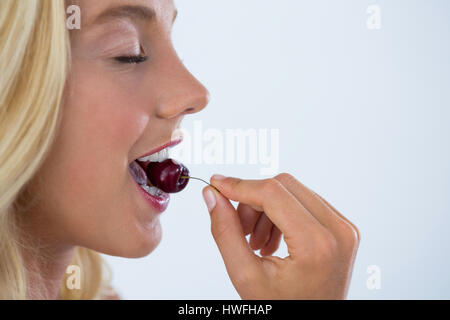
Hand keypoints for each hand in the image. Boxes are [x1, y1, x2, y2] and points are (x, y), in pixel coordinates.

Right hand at [202, 173, 359, 299]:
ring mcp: (344, 227)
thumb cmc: (283, 309)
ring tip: (256, 242)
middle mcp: (337, 230)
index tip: (216, 185)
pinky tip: (271, 241)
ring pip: (293, 191)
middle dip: (252, 201)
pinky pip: (305, 202)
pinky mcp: (342, 227)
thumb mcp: (246, 276)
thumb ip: (226, 232)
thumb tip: (212, 196)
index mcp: (316, 244)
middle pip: (283, 186)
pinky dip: (281, 214)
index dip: (239, 185)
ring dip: (266, 209)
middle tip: (240, 228)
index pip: (272, 193)